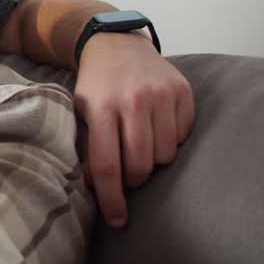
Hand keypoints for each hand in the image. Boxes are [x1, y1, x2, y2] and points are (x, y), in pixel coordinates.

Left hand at [73, 32, 194, 227]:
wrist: (116, 44)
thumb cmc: (95, 86)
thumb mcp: (80, 111)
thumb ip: (87, 147)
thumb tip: (95, 187)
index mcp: (102, 107)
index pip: (108, 165)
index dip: (112, 199)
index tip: (118, 220)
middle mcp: (134, 100)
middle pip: (141, 165)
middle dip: (134, 180)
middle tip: (128, 174)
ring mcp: (161, 94)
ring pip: (166, 155)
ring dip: (153, 160)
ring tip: (140, 144)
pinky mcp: (183, 91)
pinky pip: (183, 137)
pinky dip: (171, 141)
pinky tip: (156, 127)